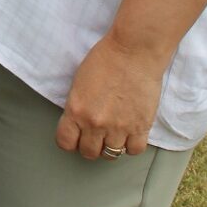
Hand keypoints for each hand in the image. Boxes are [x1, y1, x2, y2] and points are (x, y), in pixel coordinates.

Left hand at [55, 32, 163, 159]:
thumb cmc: (105, 59)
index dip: (69, 141)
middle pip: (89, 152)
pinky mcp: (141, 127)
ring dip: (111, 145)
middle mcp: (96, 123)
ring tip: (113, 133)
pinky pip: (134, 150)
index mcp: (76, 110)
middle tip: (95, 135)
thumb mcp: (79, 82)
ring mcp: (119, 127)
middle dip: (90, 145)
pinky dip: (131, 145)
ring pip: (111, 155)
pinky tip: (130, 134)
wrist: (133, 51)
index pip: (65, 142)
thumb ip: (77, 106)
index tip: (74, 137)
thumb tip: (78, 122)